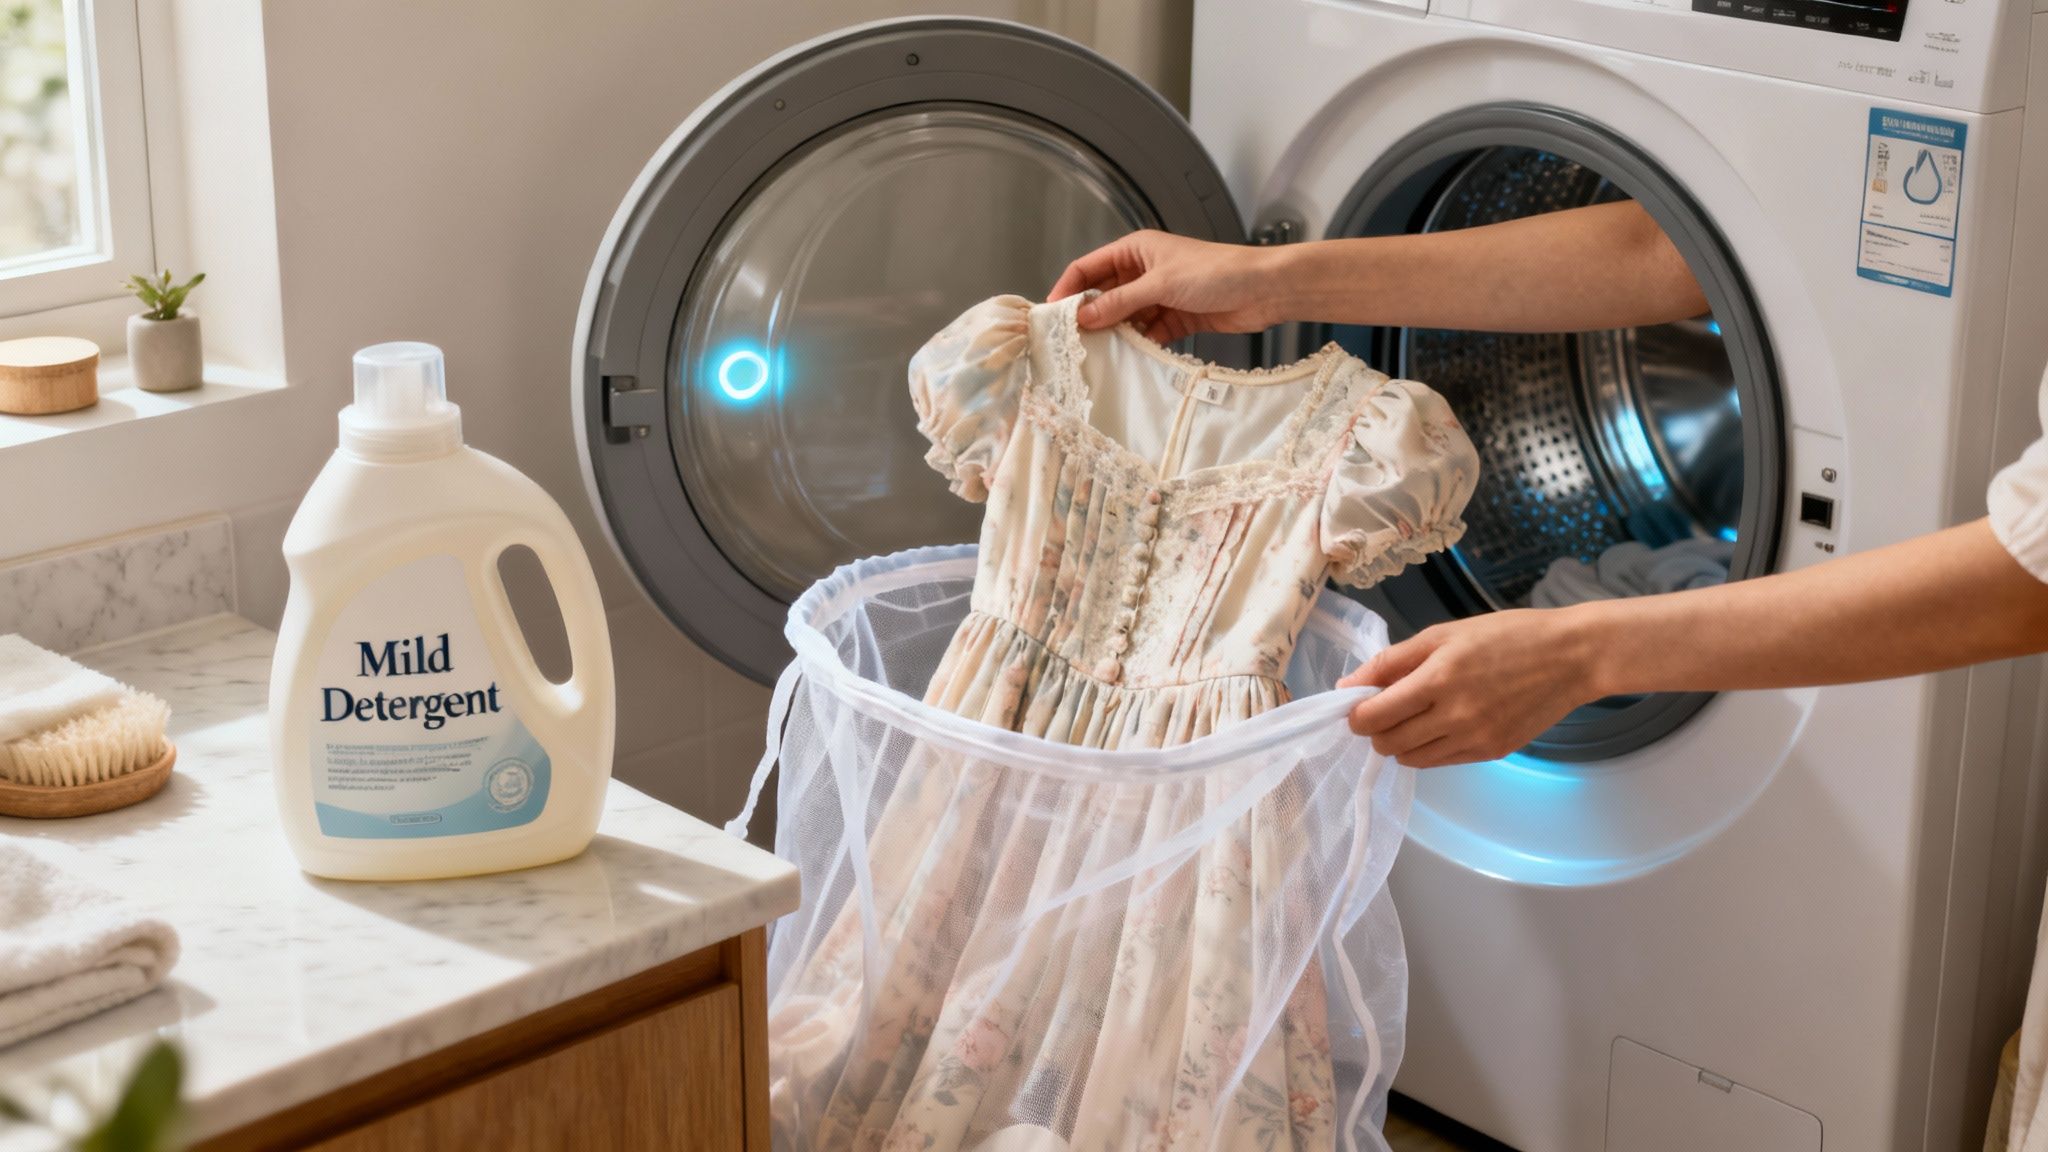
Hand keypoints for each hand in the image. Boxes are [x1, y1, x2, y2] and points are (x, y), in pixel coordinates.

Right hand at [1049, 230, 1282, 341]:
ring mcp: (1160, 295)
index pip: (1089, 267)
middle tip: (1070, 342)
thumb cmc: (1215, 272)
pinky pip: (1147, 332)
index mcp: (1136, 249)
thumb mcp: (1160, 285)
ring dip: (1114, 333)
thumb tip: (1082, 318)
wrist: (1265, 289)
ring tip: (1096, 354)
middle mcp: (1144, 270)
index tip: (1051, 314)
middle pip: (1105, 294)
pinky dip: (1138, 343)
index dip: (1068, 288)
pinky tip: (1128, 357)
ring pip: (1125, 316)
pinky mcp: (1176, 318)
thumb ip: (1119, 302)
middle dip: (1089, 315)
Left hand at [1338, 608, 1608, 767]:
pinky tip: (1440, 724)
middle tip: (1386, 708)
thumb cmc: (1505, 636)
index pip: (1373, 717)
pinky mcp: (1491, 753)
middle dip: (1375, 729)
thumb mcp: (1443, 635)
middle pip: (1387, 743)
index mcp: (1437, 679)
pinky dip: (1428, 748)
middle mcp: (1454, 717)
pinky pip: (1440, 762)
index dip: (1356, 714)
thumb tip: (1347, 686)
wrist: (1571, 657)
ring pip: (1411, 759)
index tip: (1357, 703)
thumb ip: (1390, 662)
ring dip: (1400, 741)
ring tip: (1414, 715)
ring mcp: (1474, 740)